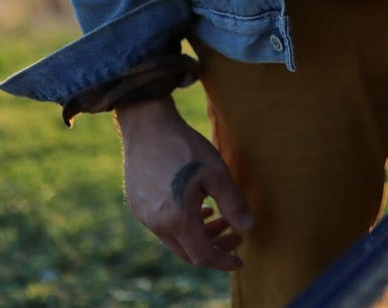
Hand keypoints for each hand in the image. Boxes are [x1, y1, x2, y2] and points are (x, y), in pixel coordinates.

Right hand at [116, 96, 253, 271]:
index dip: (224, 261)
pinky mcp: (137, 204)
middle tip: (236, 236)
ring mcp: (143, 215)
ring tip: (220, 217)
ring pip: (175, 239)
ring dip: (200, 235)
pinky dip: (184, 225)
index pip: (203, 255)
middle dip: (215, 248)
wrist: (147, 126)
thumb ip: (234, 204)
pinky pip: (163, 226)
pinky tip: (199, 208)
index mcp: (176, 219)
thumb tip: (250, 228)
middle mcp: (155, 223)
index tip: (241, 261)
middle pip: (188, 252)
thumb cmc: (186, 147)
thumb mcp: (217, 173)